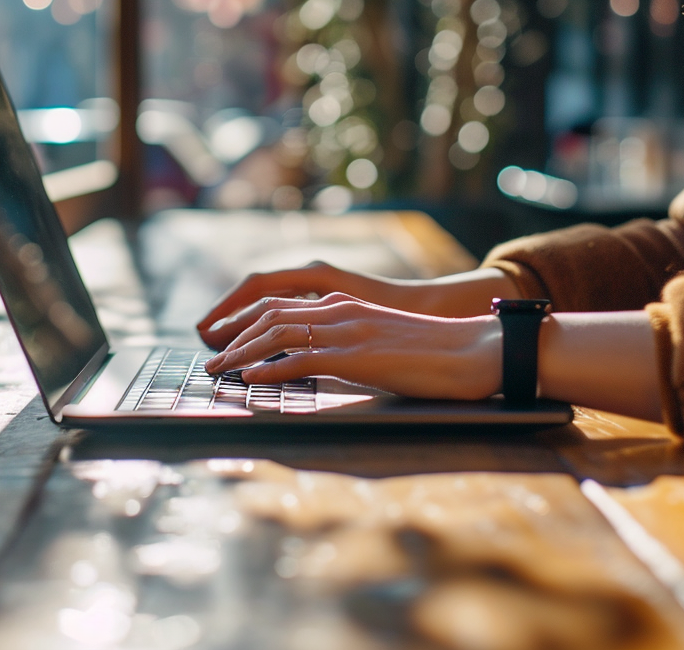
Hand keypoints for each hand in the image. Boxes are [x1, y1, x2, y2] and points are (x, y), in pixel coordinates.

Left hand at [202, 293, 502, 400]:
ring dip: (241, 354)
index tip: (224, 340)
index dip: (246, 320)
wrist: (472, 351)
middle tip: (210, 357)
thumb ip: (350, 343)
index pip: (282, 305)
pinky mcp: (356, 356)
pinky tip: (249, 380)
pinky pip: (301, 358)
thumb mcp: (382, 340)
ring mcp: (347, 331)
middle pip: (270, 315)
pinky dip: (269, 369)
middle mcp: (340, 310)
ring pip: (277, 335)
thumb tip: (321, 363)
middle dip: (234, 336)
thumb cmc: (435, 353)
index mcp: (346, 304)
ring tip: (218, 370)